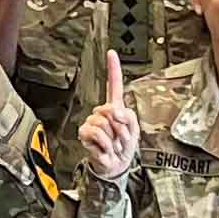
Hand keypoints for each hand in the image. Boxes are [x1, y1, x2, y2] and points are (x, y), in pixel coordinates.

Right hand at [78, 50, 141, 180]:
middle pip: (111, 109)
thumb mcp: (134, 129)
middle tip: (121, 138)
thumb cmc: (124, 147)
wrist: (116, 165)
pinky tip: (105, 148)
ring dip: (113, 137)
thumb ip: (128, 116)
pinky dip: (104, 142)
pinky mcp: (84, 133)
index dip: (113, 68)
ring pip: (104, 122)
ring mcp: (92, 122)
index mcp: (115, 107)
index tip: (111, 53)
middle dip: (120, 126)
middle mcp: (102, 112)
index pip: (113, 84)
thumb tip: (114, 112)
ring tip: (113, 144)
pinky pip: (95, 132)